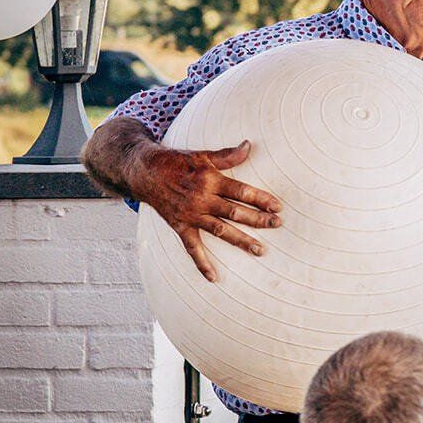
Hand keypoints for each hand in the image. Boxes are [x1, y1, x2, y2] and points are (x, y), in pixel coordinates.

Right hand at [134, 139, 281, 282]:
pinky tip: (214, 277)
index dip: (260, 199)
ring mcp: (191, 215)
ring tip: (260, 250)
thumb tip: (249, 145)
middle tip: (278, 225)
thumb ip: (227, 155)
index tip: (278, 207)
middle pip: (235, 212)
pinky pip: (192, 248)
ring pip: (220, 231)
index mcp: (210, 180)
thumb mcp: (202, 154)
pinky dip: (202, 263)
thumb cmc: (176, 161)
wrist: (144, 172)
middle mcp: (202, 199)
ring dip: (241, 241)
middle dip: (258, 219)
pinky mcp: (180, 226)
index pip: (241, 191)